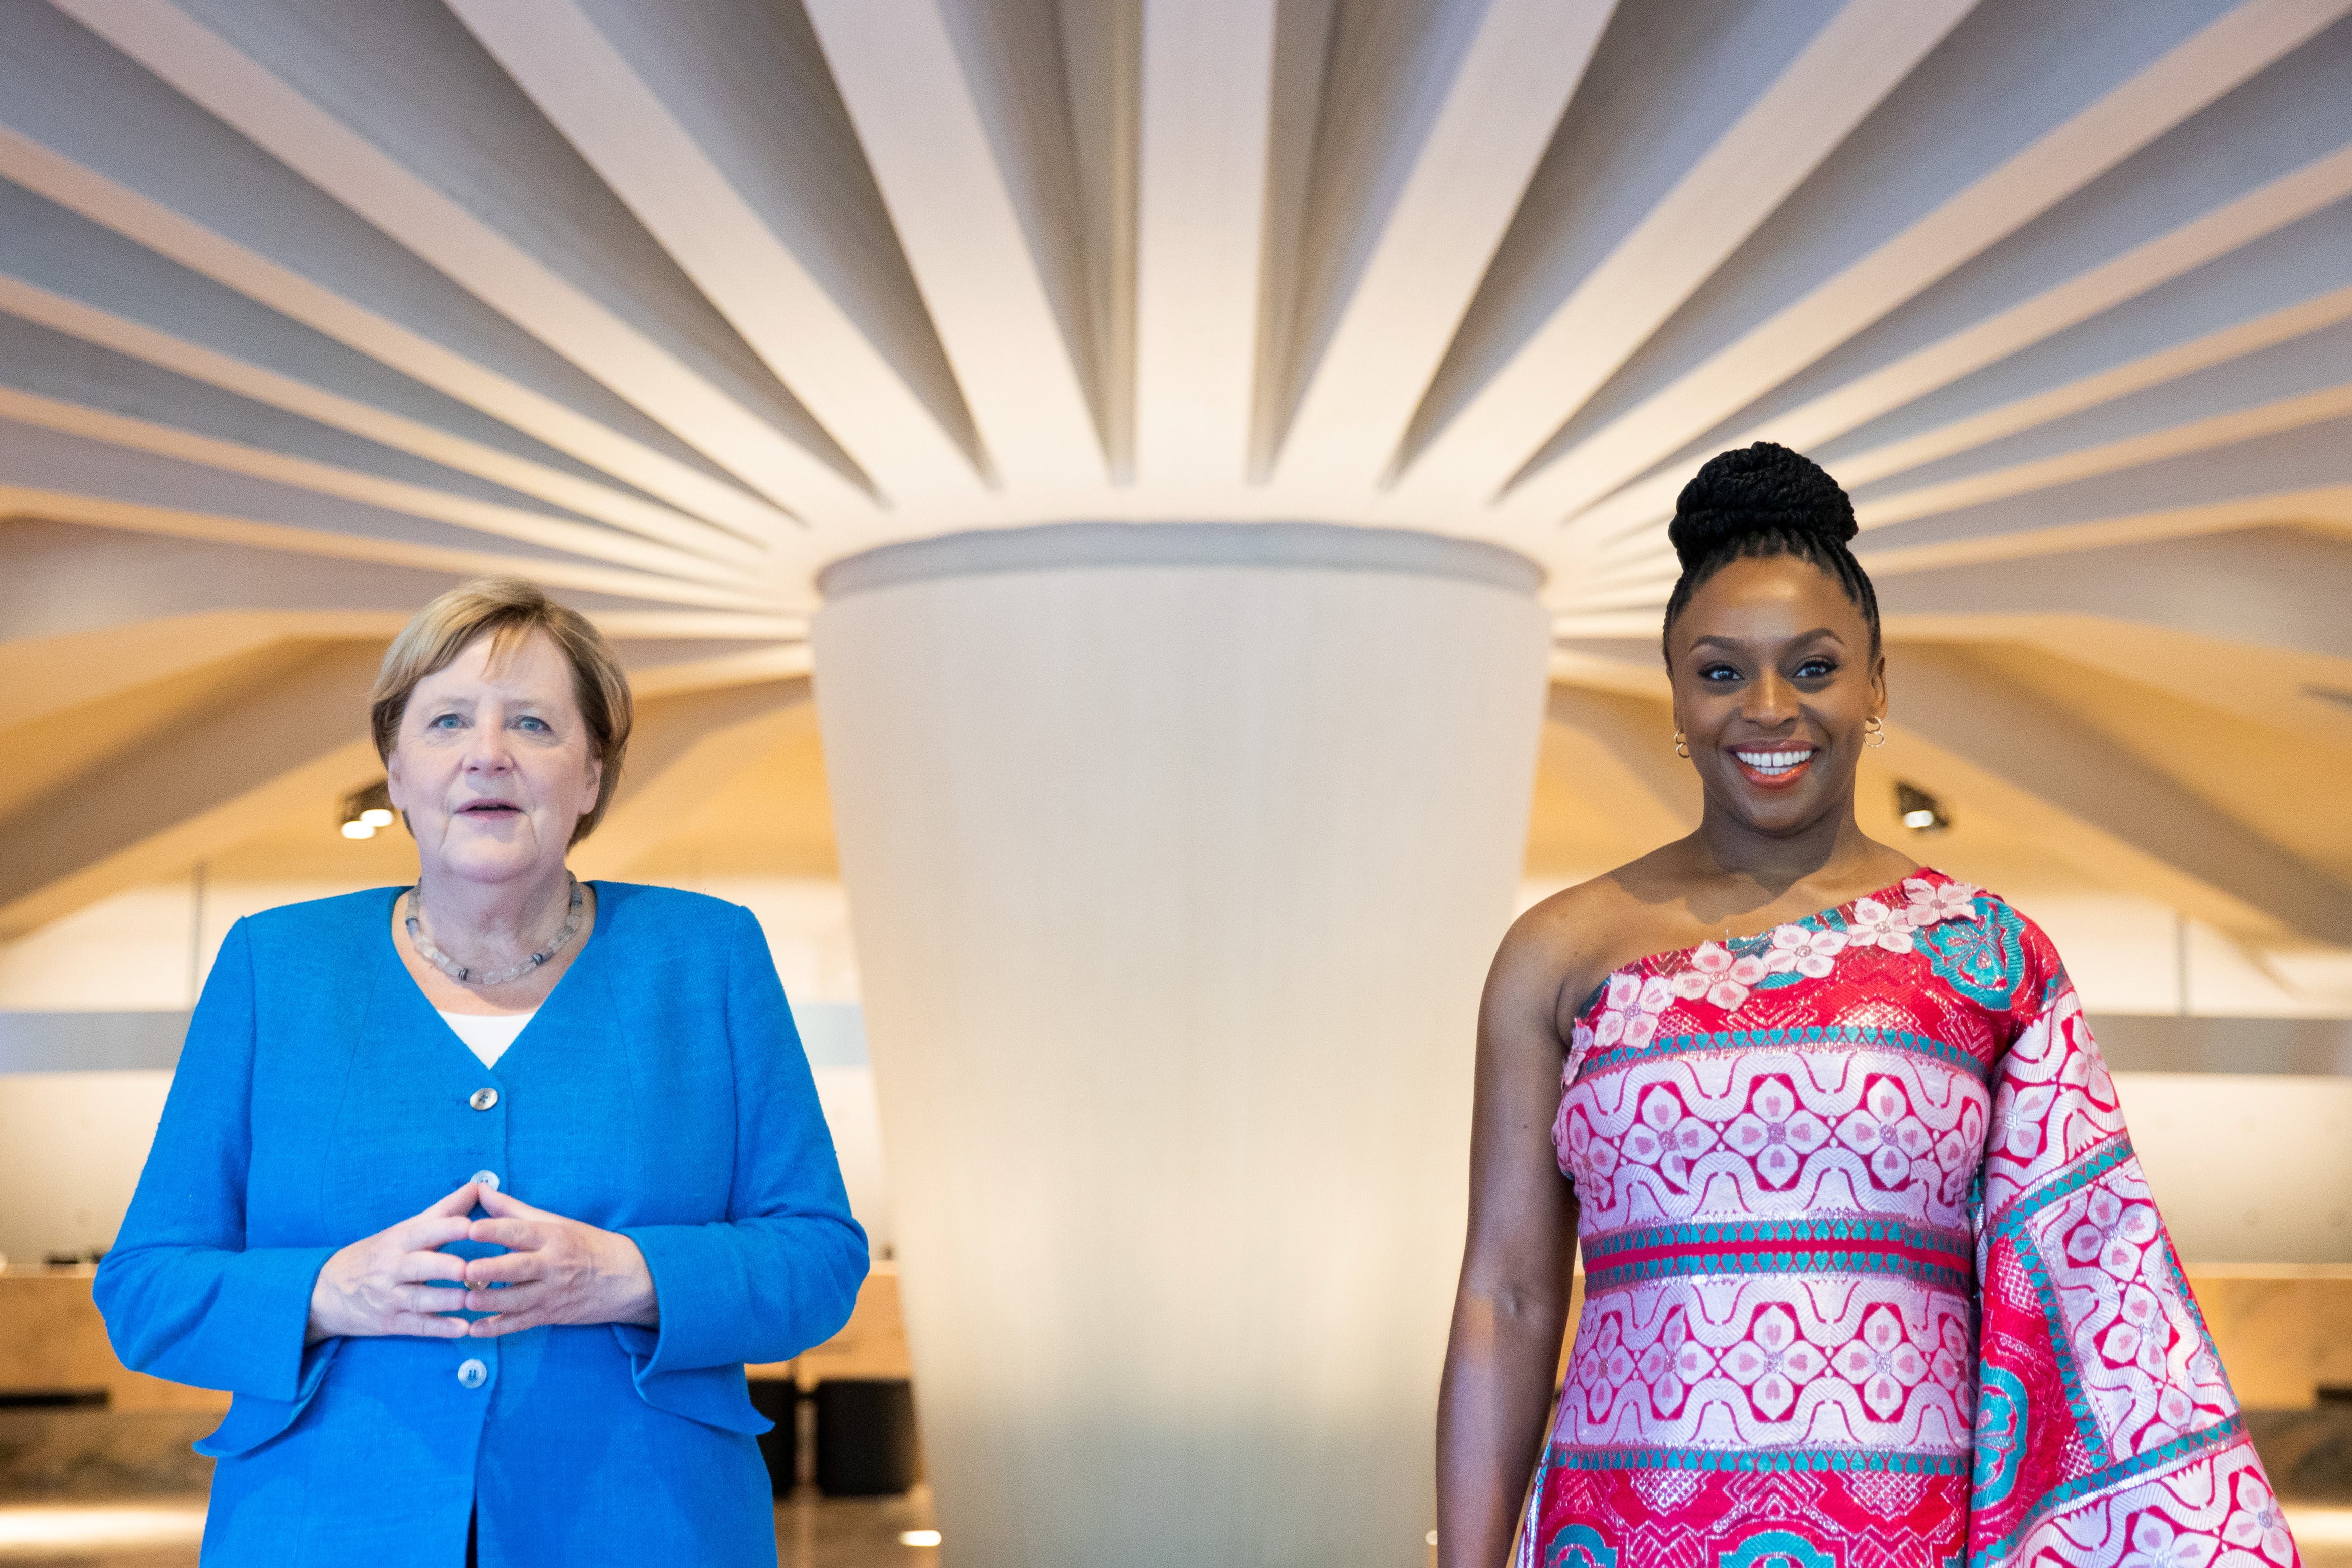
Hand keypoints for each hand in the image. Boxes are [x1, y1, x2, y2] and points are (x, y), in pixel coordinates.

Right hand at [306, 1183, 478, 1344]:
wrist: (325, 1293)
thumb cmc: (376, 1255)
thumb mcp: (404, 1230)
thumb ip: (445, 1210)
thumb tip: (480, 1186)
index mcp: (398, 1241)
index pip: (423, 1232)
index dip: (447, 1229)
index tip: (471, 1227)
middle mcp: (393, 1268)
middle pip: (419, 1266)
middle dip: (443, 1267)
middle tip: (467, 1268)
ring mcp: (391, 1297)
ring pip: (420, 1299)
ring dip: (445, 1300)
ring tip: (470, 1299)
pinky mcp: (391, 1323)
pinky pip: (418, 1326)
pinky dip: (440, 1329)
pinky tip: (463, 1329)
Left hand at [460, 1188, 658, 1336]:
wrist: (625, 1277)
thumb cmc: (585, 1244)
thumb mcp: (555, 1222)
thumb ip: (512, 1209)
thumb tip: (479, 1190)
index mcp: (553, 1237)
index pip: (522, 1232)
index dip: (496, 1230)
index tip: (472, 1228)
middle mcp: (553, 1265)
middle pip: (519, 1268)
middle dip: (493, 1269)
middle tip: (467, 1269)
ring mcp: (552, 1293)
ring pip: (518, 1299)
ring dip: (491, 1302)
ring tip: (466, 1300)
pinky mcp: (550, 1315)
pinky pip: (521, 1324)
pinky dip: (498, 1328)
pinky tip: (474, 1330)